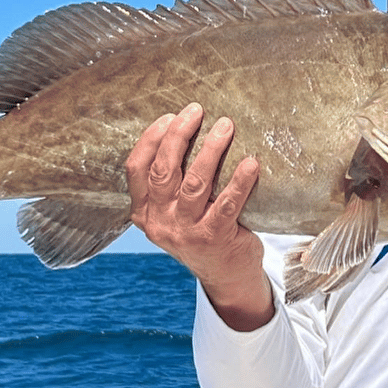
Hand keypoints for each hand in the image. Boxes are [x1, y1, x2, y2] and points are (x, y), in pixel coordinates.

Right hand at [126, 102, 271, 329]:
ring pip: (195, 184)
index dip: (151, 138)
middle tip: (197, 111)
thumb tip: (184, 126)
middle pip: (164, 170)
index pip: (136, 168)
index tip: (169, 116)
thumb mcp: (174, 211)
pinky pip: (228, 203)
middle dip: (179, 134)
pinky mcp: (215, 239)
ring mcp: (186, 232)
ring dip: (211, 150)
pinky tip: (251, 162)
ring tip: (225, 126)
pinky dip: (240, 180)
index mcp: (144, 212)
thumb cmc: (202, 230)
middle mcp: (160, 222)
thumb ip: (171, 182)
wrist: (227, 276)